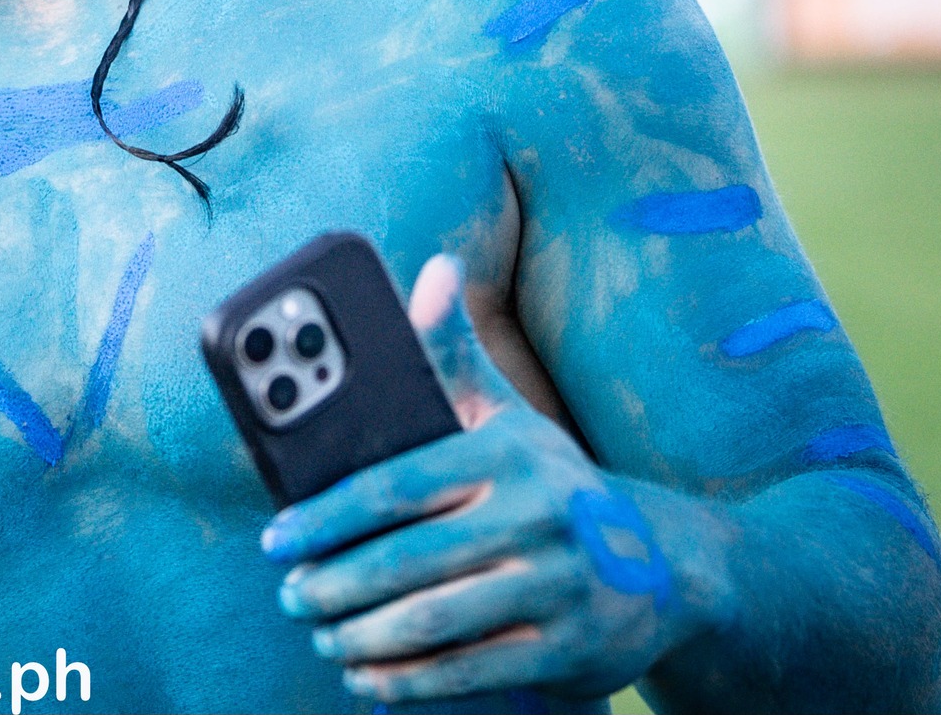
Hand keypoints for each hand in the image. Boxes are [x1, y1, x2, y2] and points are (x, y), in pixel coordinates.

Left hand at [263, 255, 712, 703]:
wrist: (664, 564)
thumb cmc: (549, 480)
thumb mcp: (507, 412)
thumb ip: (456, 350)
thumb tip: (436, 267)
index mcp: (509, 451)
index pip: (395, 485)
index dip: (325, 517)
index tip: (277, 539)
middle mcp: (539, 515)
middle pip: (407, 559)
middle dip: (334, 584)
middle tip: (291, 595)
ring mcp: (559, 585)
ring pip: (434, 619)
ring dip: (362, 635)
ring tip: (320, 633)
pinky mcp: (572, 648)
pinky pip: (472, 669)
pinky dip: (410, 679)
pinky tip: (368, 676)